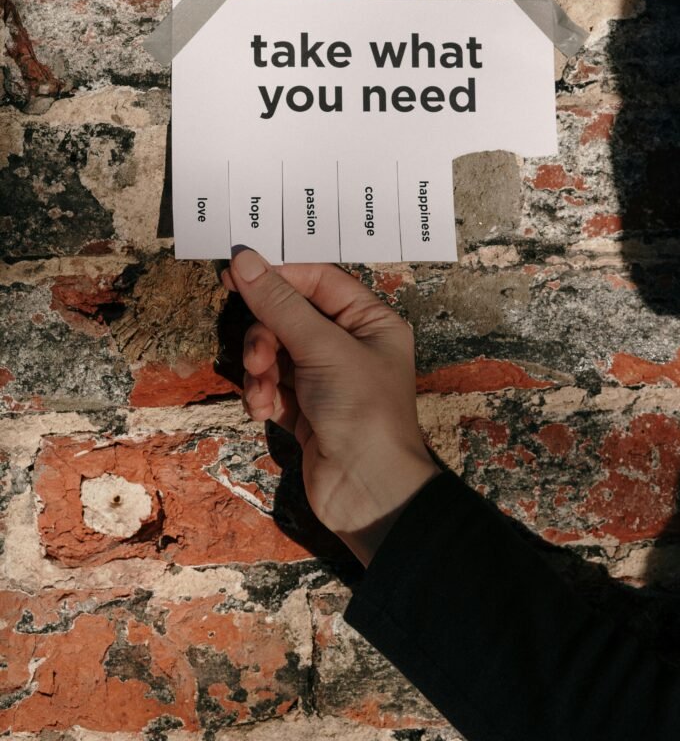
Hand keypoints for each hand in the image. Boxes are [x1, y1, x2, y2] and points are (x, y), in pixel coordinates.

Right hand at [224, 249, 440, 565]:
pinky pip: (270, 384)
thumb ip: (280, 305)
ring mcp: (324, 378)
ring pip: (274, 351)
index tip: (236, 275)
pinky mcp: (303, 408)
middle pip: (288, 316)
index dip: (278, 276)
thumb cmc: (362, 410)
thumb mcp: (323, 349)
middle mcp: (348, 344)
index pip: (318, 281)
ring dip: (260, 368)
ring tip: (263, 390)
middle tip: (258, 355)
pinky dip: (262, 394)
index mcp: (370, 321)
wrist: (370, 493)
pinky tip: (263, 411)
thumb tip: (244, 259)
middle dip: (266, 334)